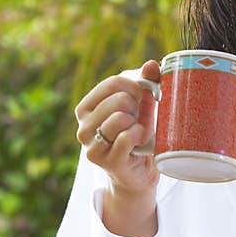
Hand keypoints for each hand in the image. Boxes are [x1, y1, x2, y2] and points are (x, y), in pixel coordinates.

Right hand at [75, 59, 160, 210]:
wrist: (139, 172)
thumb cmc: (137, 133)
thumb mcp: (141, 106)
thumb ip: (146, 82)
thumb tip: (152, 64)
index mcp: (86, 108)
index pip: (113, 83)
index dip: (136, 87)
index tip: (143, 98)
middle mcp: (83, 126)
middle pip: (119, 100)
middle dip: (137, 108)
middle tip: (139, 120)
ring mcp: (91, 145)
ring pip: (121, 118)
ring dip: (139, 124)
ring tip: (139, 133)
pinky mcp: (106, 160)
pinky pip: (127, 137)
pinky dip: (139, 137)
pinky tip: (140, 143)